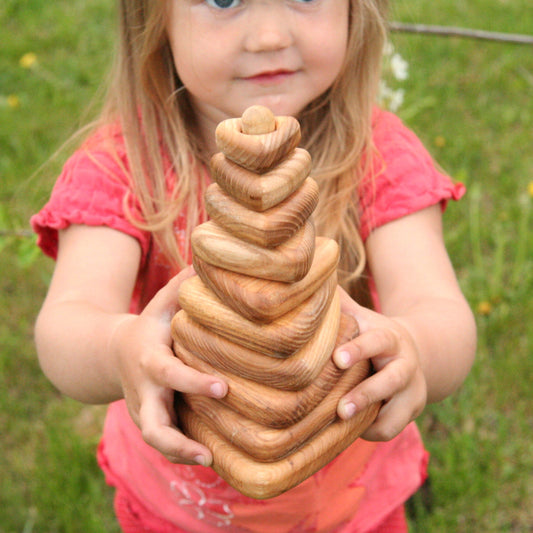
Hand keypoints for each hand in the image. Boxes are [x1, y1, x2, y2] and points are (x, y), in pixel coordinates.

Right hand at [111, 267, 227, 465]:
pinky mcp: (150, 422)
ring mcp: (144, 411)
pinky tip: (213, 458)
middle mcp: (144, 392)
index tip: (224, 388)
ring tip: (212, 463)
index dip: (194, 383)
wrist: (110, 353)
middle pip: (152, 426)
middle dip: (177, 442)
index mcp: (149, 360)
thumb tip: (208, 261)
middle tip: (207, 453)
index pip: (169, 374)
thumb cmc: (147, 327)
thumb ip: (180, 287)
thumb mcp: (159, 305)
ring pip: (156, 442)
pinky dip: (183, 454)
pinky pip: (164, 444)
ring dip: (180, 456)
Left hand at [333, 288, 426, 440]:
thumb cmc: (375, 336)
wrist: (417, 353)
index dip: (358, 350)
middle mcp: (405, 364)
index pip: (377, 342)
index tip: (337, 359)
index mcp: (389, 338)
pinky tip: (349, 429)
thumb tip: (313, 280)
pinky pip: (392, 427)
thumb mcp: (365, 318)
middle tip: (340, 407)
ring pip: (397, 410)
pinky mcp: (412, 411)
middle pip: (392, 380)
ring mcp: (412, 390)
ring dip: (370, 418)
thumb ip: (342, 305)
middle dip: (366, 393)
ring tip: (342, 423)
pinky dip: (372, 431)